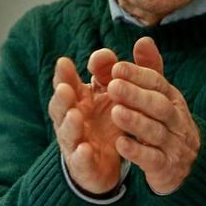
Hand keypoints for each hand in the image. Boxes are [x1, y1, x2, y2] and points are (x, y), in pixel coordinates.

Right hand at [48, 51, 123, 194]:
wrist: (105, 163)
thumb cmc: (108, 122)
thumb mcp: (116, 94)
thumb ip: (127, 71)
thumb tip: (144, 40)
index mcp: (79, 99)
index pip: (68, 82)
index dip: (67, 74)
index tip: (68, 62)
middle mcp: (72, 118)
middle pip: (61, 105)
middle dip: (61, 96)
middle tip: (65, 87)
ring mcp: (75, 142)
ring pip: (67, 132)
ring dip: (69, 124)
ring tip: (75, 115)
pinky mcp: (83, 165)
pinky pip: (80, 160)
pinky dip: (81, 155)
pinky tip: (85, 149)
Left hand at [107, 37, 199, 194]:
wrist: (187, 166)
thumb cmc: (165, 124)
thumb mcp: (159, 96)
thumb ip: (149, 70)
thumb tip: (144, 39)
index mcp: (172, 99)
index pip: (158, 83)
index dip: (138, 75)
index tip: (116, 67)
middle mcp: (176, 120)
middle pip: (159, 105)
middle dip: (136, 95)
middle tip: (113, 86)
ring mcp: (174, 145)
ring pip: (156, 132)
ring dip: (136, 122)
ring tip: (116, 112)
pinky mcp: (167, 168)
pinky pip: (154, 159)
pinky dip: (138, 152)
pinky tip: (120, 144)